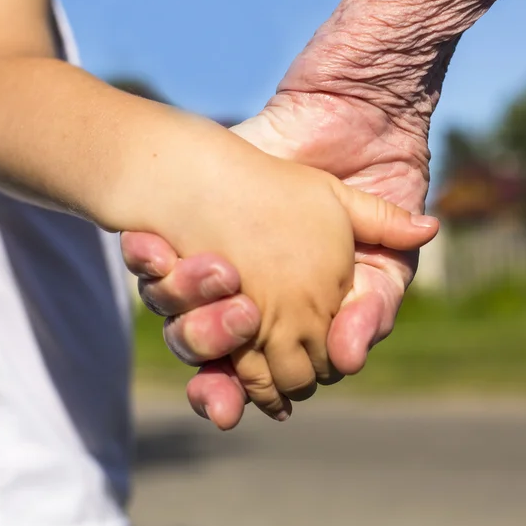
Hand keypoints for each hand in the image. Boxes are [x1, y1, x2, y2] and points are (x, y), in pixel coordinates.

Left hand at [123, 82, 432, 427]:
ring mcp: (209, 266)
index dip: (241, 395)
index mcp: (284, 315)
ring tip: (212, 290)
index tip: (244, 406)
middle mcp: (240, 296)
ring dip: (187, 321)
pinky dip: (145, 258)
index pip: (254, 375)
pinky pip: (148, 260)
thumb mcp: (381, 257)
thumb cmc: (372, 192)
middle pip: (206, 359)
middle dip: (209, 380)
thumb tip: (349, 357)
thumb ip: (372, 306)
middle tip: (218, 393)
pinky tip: (147, 246)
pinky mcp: (185, 225)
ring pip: (175, 318)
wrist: (351, 119)